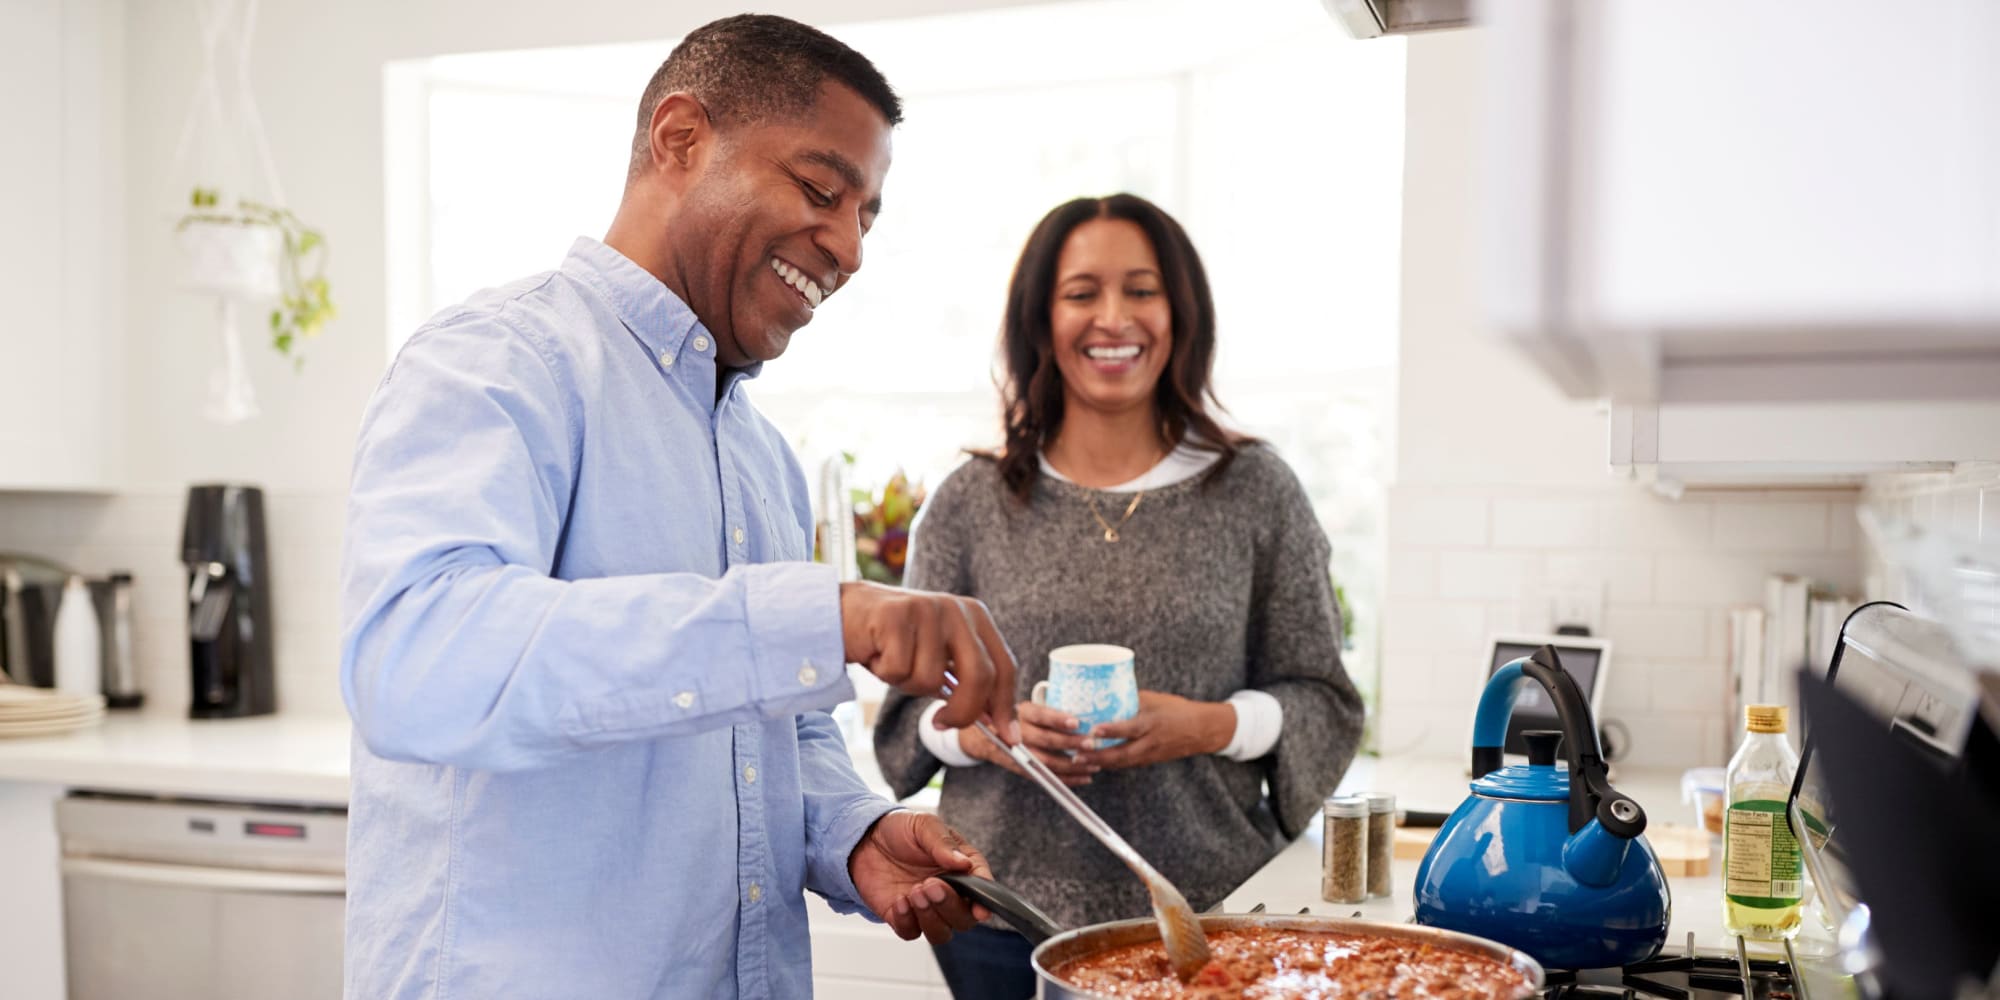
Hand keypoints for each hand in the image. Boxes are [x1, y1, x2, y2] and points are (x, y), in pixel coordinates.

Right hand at [841, 582, 1017, 736]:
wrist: (845, 614)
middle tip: (940, 722)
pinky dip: (885, 673)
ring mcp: (927, 609)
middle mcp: (956, 609)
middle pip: (979, 675)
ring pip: (930, 679)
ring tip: (894, 663)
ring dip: (908, 684)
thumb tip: (997, 722)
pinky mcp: (895, 616)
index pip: (1004, 666)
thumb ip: (966, 682)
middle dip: (963, 711)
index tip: (1008, 738)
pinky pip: (899, 670)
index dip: (1007, 705)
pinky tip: (878, 654)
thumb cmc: (894, 642)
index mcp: (975, 616)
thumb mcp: (939, 658)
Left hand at [848, 811, 992, 943]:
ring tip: (914, 892)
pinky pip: (911, 932)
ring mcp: (927, 909)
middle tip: (931, 885)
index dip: (984, 902)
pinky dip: (906, 921)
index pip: (982, 889)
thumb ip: (943, 844)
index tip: (979, 909)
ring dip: (931, 918)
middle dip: (950, 907)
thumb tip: (964, 863)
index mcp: (963, 868)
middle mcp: (949, 893)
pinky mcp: (903, 918)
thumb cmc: (901, 830)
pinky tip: (898, 901)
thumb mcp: (924, 825)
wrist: (865, 839)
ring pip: (941, 933)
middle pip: (963, 918)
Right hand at [960, 700, 1098, 786]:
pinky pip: (1045, 776)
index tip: (1076, 722)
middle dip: (1070, 743)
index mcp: (1020, 712)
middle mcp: (1017, 731)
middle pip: (1045, 739)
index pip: (1040, 715)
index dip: (1057, 719)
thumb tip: (1083, 713)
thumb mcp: (1025, 708)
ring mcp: (1018, 752)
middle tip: (1090, 744)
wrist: (983, 738)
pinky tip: (1084, 778)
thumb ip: (1045, 712)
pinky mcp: (1021, 768)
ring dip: (1072, 765)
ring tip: (1094, 765)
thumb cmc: (1015, 718)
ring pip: (1047, 762)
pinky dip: (1066, 779)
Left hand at [1073, 691, 1234, 770]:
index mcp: (1152, 723)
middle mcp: (1150, 742)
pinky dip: (1110, 764)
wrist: (1201, 730)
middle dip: (1098, 756)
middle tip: (1077, 753)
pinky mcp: (1149, 761)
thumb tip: (1104, 692)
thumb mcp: (1155, 700)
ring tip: (1078, 760)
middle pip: (1121, 754)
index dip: (1111, 731)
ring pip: (1121, 763)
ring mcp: (1150, 754)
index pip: (1130, 729)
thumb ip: (1131, 699)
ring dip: (1100, 763)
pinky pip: (1127, 764)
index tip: (1093, 730)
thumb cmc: (1177, 710)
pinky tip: (1094, 762)